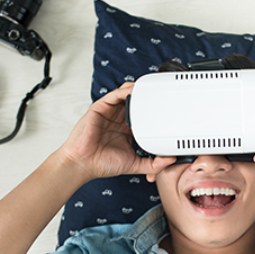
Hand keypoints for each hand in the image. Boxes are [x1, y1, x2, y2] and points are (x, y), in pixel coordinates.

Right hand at [59, 82, 173, 180]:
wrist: (83, 164)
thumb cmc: (103, 164)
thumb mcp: (135, 164)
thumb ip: (154, 164)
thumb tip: (171, 159)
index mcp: (127, 130)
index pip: (144, 116)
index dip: (154, 111)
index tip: (168, 109)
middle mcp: (119, 119)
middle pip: (136, 102)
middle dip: (148, 97)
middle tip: (162, 94)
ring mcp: (109, 113)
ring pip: (126, 95)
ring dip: (138, 90)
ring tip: (150, 88)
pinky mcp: (100, 108)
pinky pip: (114, 95)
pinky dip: (125, 91)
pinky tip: (134, 91)